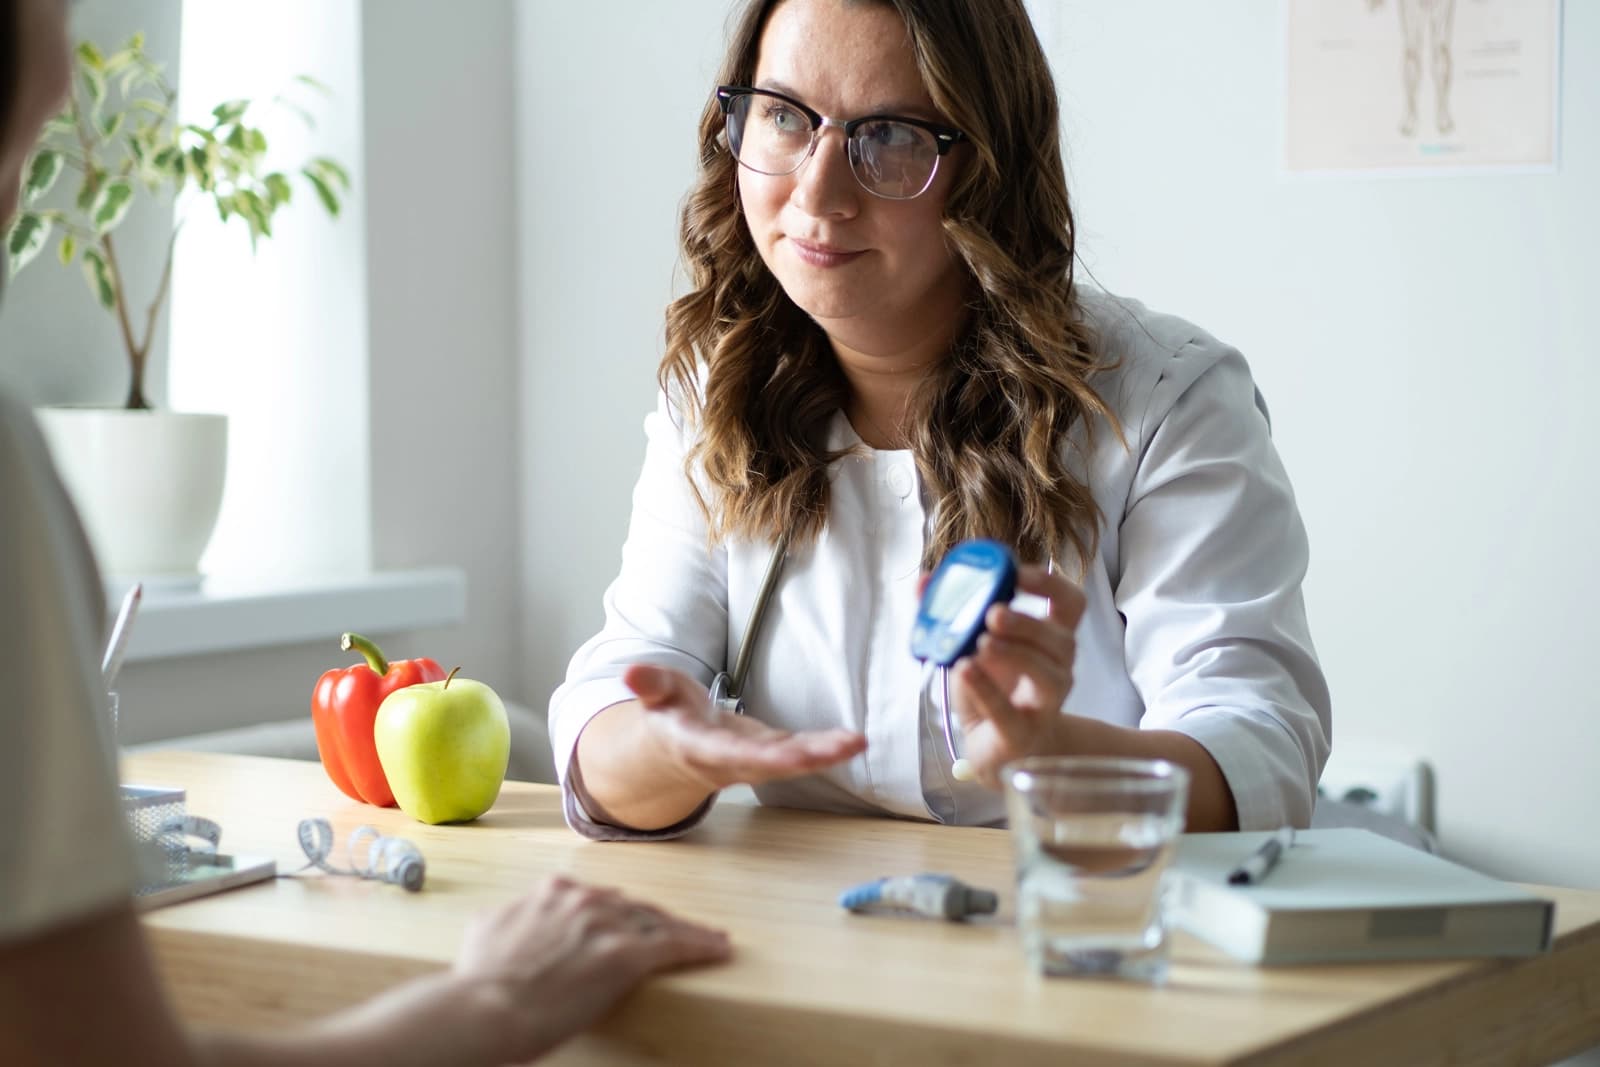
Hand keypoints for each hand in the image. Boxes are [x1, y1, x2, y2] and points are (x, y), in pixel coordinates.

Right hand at [453, 876, 730, 1062]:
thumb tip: (510, 920)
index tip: (630, 922)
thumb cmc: (477, 980)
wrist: (484, 1008)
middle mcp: (586, 899)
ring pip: (660, 923)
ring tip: (711, 939)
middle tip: (677, 931)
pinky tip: (720, 949)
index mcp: (554, 891)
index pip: (600, 897)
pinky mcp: (626, 955)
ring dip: (687, 930)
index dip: (619, 912)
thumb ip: (511, 917)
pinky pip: (675, 946)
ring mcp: (608, 924)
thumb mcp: (487, 929)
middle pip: (634, 907)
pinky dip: (701, 946)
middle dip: (656, 921)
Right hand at [623, 663, 866, 791]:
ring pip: (791, 763)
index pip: (730, 752)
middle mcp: (732, 761)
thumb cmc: (669, 717)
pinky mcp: (773, 754)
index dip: (758, 754)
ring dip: (824, 755)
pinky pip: (801, 755)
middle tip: (839, 747)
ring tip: (855, 743)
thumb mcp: (656, 695)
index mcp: (701, 747)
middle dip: (804, 758)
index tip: (786, 753)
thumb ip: (648, 684)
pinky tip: (853, 742)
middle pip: (770, 763)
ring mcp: (756, 762)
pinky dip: (827, 750)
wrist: (675, 752)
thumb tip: (630, 672)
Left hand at [948, 563, 1086, 786]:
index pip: (1072, 603)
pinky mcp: (1021, 733)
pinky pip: (1008, 710)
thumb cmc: (991, 689)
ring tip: (981, 643)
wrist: (994, 748)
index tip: (1017, 573)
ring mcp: (1045, 703)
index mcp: (1049, 639)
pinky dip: (986, 688)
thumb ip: (946, 613)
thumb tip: (922, 582)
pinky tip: (965, 670)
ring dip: (1015, 653)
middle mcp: (1057, 668)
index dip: (1050, 583)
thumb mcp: (968, 646)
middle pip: (1061, 639)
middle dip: (1027, 622)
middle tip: (993, 613)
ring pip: (1048, 674)